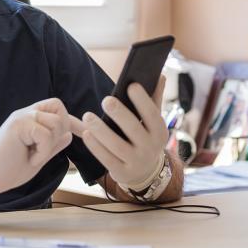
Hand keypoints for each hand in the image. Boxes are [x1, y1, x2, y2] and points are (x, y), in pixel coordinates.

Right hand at [0, 98, 80, 208]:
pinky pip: (45, 134)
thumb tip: (69, 135)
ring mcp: (21, 117)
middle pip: (59, 109)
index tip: (86, 133)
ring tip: (35, 156)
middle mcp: (26, 113)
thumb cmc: (10, 169)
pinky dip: (42, 151)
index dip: (74, 121)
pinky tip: (31, 159)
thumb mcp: (38, 157)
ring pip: (55, 122)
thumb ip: (52, 145)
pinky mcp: (17, 124)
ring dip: (50, 144)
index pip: (57, 109)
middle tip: (45, 149)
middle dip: (61, 130)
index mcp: (31, 119)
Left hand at [78, 76, 167, 190]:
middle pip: (133, 129)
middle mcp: (150, 148)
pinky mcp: (122, 172)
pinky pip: (106, 159)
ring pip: (116, 145)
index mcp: (159, 131)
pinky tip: (86, 134)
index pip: (153, 114)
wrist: (146, 173)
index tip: (131, 85)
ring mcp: (136, 161)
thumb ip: (155, 99)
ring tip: (87, 116)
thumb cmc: (147, 138)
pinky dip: (95, 147)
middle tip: (106, 100)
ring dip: (101, 130)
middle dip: (120, 114)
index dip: (143, 100)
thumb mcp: (154, 122)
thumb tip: (161, 75)